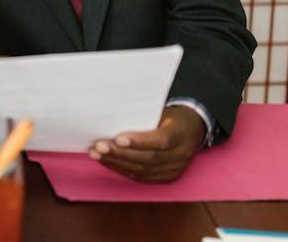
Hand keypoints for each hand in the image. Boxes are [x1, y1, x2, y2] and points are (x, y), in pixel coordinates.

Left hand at [88, 105, 204, 182]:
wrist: (191, 129)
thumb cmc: (170, 117)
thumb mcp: (161, 110)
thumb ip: (142, 115)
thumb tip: (112, 115)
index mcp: (180, 133)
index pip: (161, 141)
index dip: (139, 141)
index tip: (117, 138)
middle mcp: (181, 154)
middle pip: (148, 158)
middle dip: (120, 153)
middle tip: (99, 146)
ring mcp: (175, 168)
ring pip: (142, 170)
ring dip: (116, 162)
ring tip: (97, 154)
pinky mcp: (166, 177)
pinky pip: (141, 177)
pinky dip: (122, 169)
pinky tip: (107, 162)